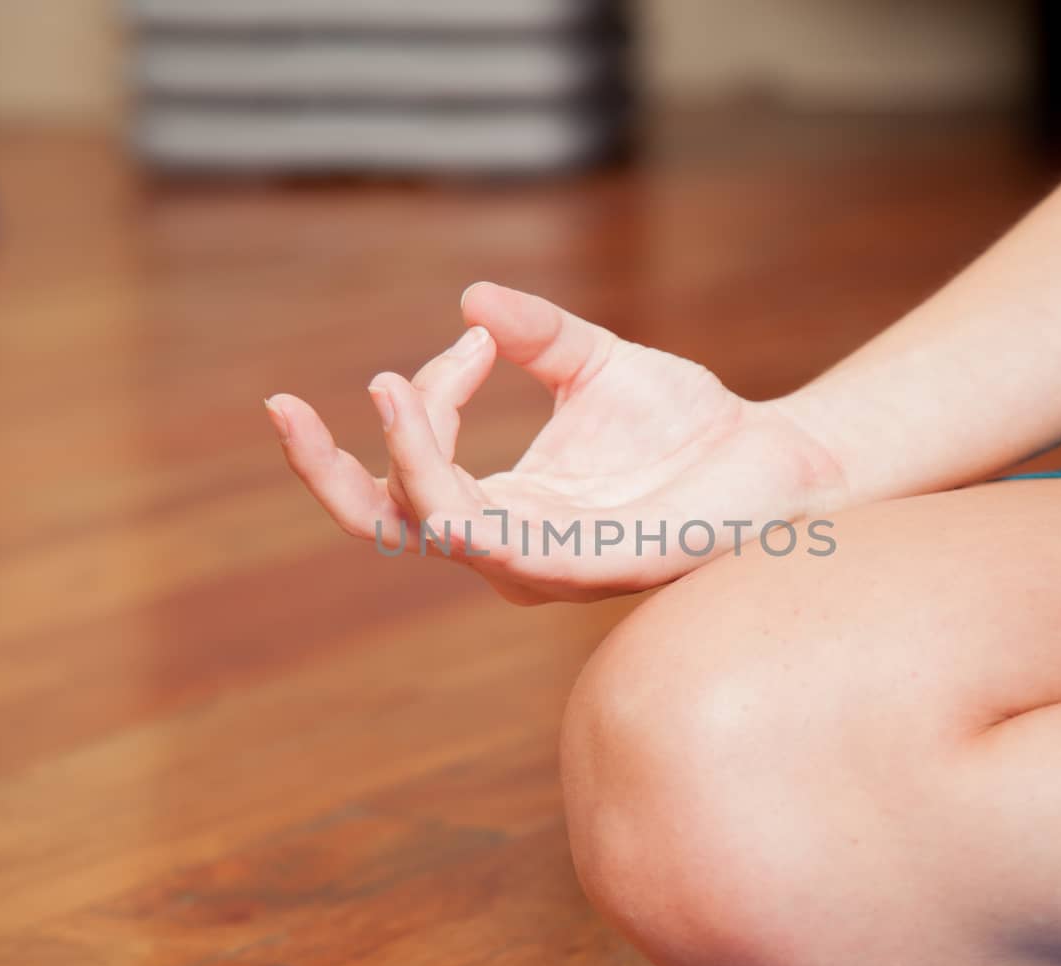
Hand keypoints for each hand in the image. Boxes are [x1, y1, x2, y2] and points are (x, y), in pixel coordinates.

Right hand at [265, 283, 846, 602]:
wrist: (781, 459)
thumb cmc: (692, 424)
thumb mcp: (598, 364)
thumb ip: (537, 337)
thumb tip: (469, 302)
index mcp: (505, 505)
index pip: (411, 474)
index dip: (419, 401)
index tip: (471, 343)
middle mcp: (509, 543)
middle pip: (387, 523)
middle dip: (324, 472)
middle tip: (279, 409)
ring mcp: (542, 563)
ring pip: (435, 528)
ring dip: (402, 458)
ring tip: (390, 388)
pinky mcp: (585, 567)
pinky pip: (495, 541)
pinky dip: (453, 488)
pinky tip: (432, 429)